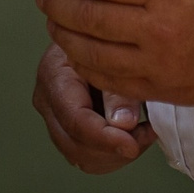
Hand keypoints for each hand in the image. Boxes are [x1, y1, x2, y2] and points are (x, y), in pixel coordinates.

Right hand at [31, 44, 154, 173]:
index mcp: (54, 75)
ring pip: (81, 157)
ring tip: (142, 132)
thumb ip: (119, 90)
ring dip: (115, 154)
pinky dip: (112, 155)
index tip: (132, 145)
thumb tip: (125, 124)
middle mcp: (47, 100)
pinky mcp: (65, 130)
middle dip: (113, 149)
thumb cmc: (105, 40)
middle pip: (75, 145)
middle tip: (147, 133)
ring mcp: (53, 118)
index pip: (75, 119)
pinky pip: (87, 157)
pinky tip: (132, 137)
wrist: (94, 35)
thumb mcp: (114, 55)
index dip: (104, 138)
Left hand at [37, 0, 193, 106]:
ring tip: (54, 19)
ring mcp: (160, 65)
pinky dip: (86, 63)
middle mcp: (159, 29)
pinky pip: (110, 79)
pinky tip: (77, 49)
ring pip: (90, 52)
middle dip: (55, 2)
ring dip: (63, 33)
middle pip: (86, 15)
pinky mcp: (164, 91)